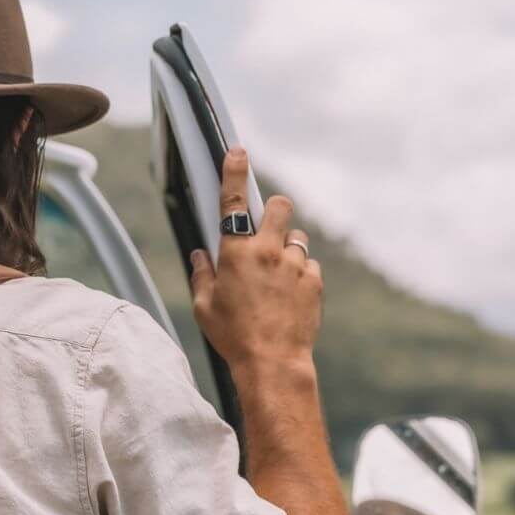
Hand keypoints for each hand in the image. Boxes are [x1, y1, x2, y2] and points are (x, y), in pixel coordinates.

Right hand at [189, 149, 321, 377]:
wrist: (273, 362)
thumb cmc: (233, 337)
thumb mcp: (204, 307)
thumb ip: (202, 274)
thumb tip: (201, 254)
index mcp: (236, 254)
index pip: (233, 202)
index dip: (234, 172)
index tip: (237, 152)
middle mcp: (268, 252)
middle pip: (279, 206)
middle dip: (274, 209)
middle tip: (268, 226)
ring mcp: (295, 265)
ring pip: (297, 237)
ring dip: (288, 247)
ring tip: (278, 275)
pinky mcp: (314, 281)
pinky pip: (309, 264)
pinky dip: (301, 272)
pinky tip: (290, 294)